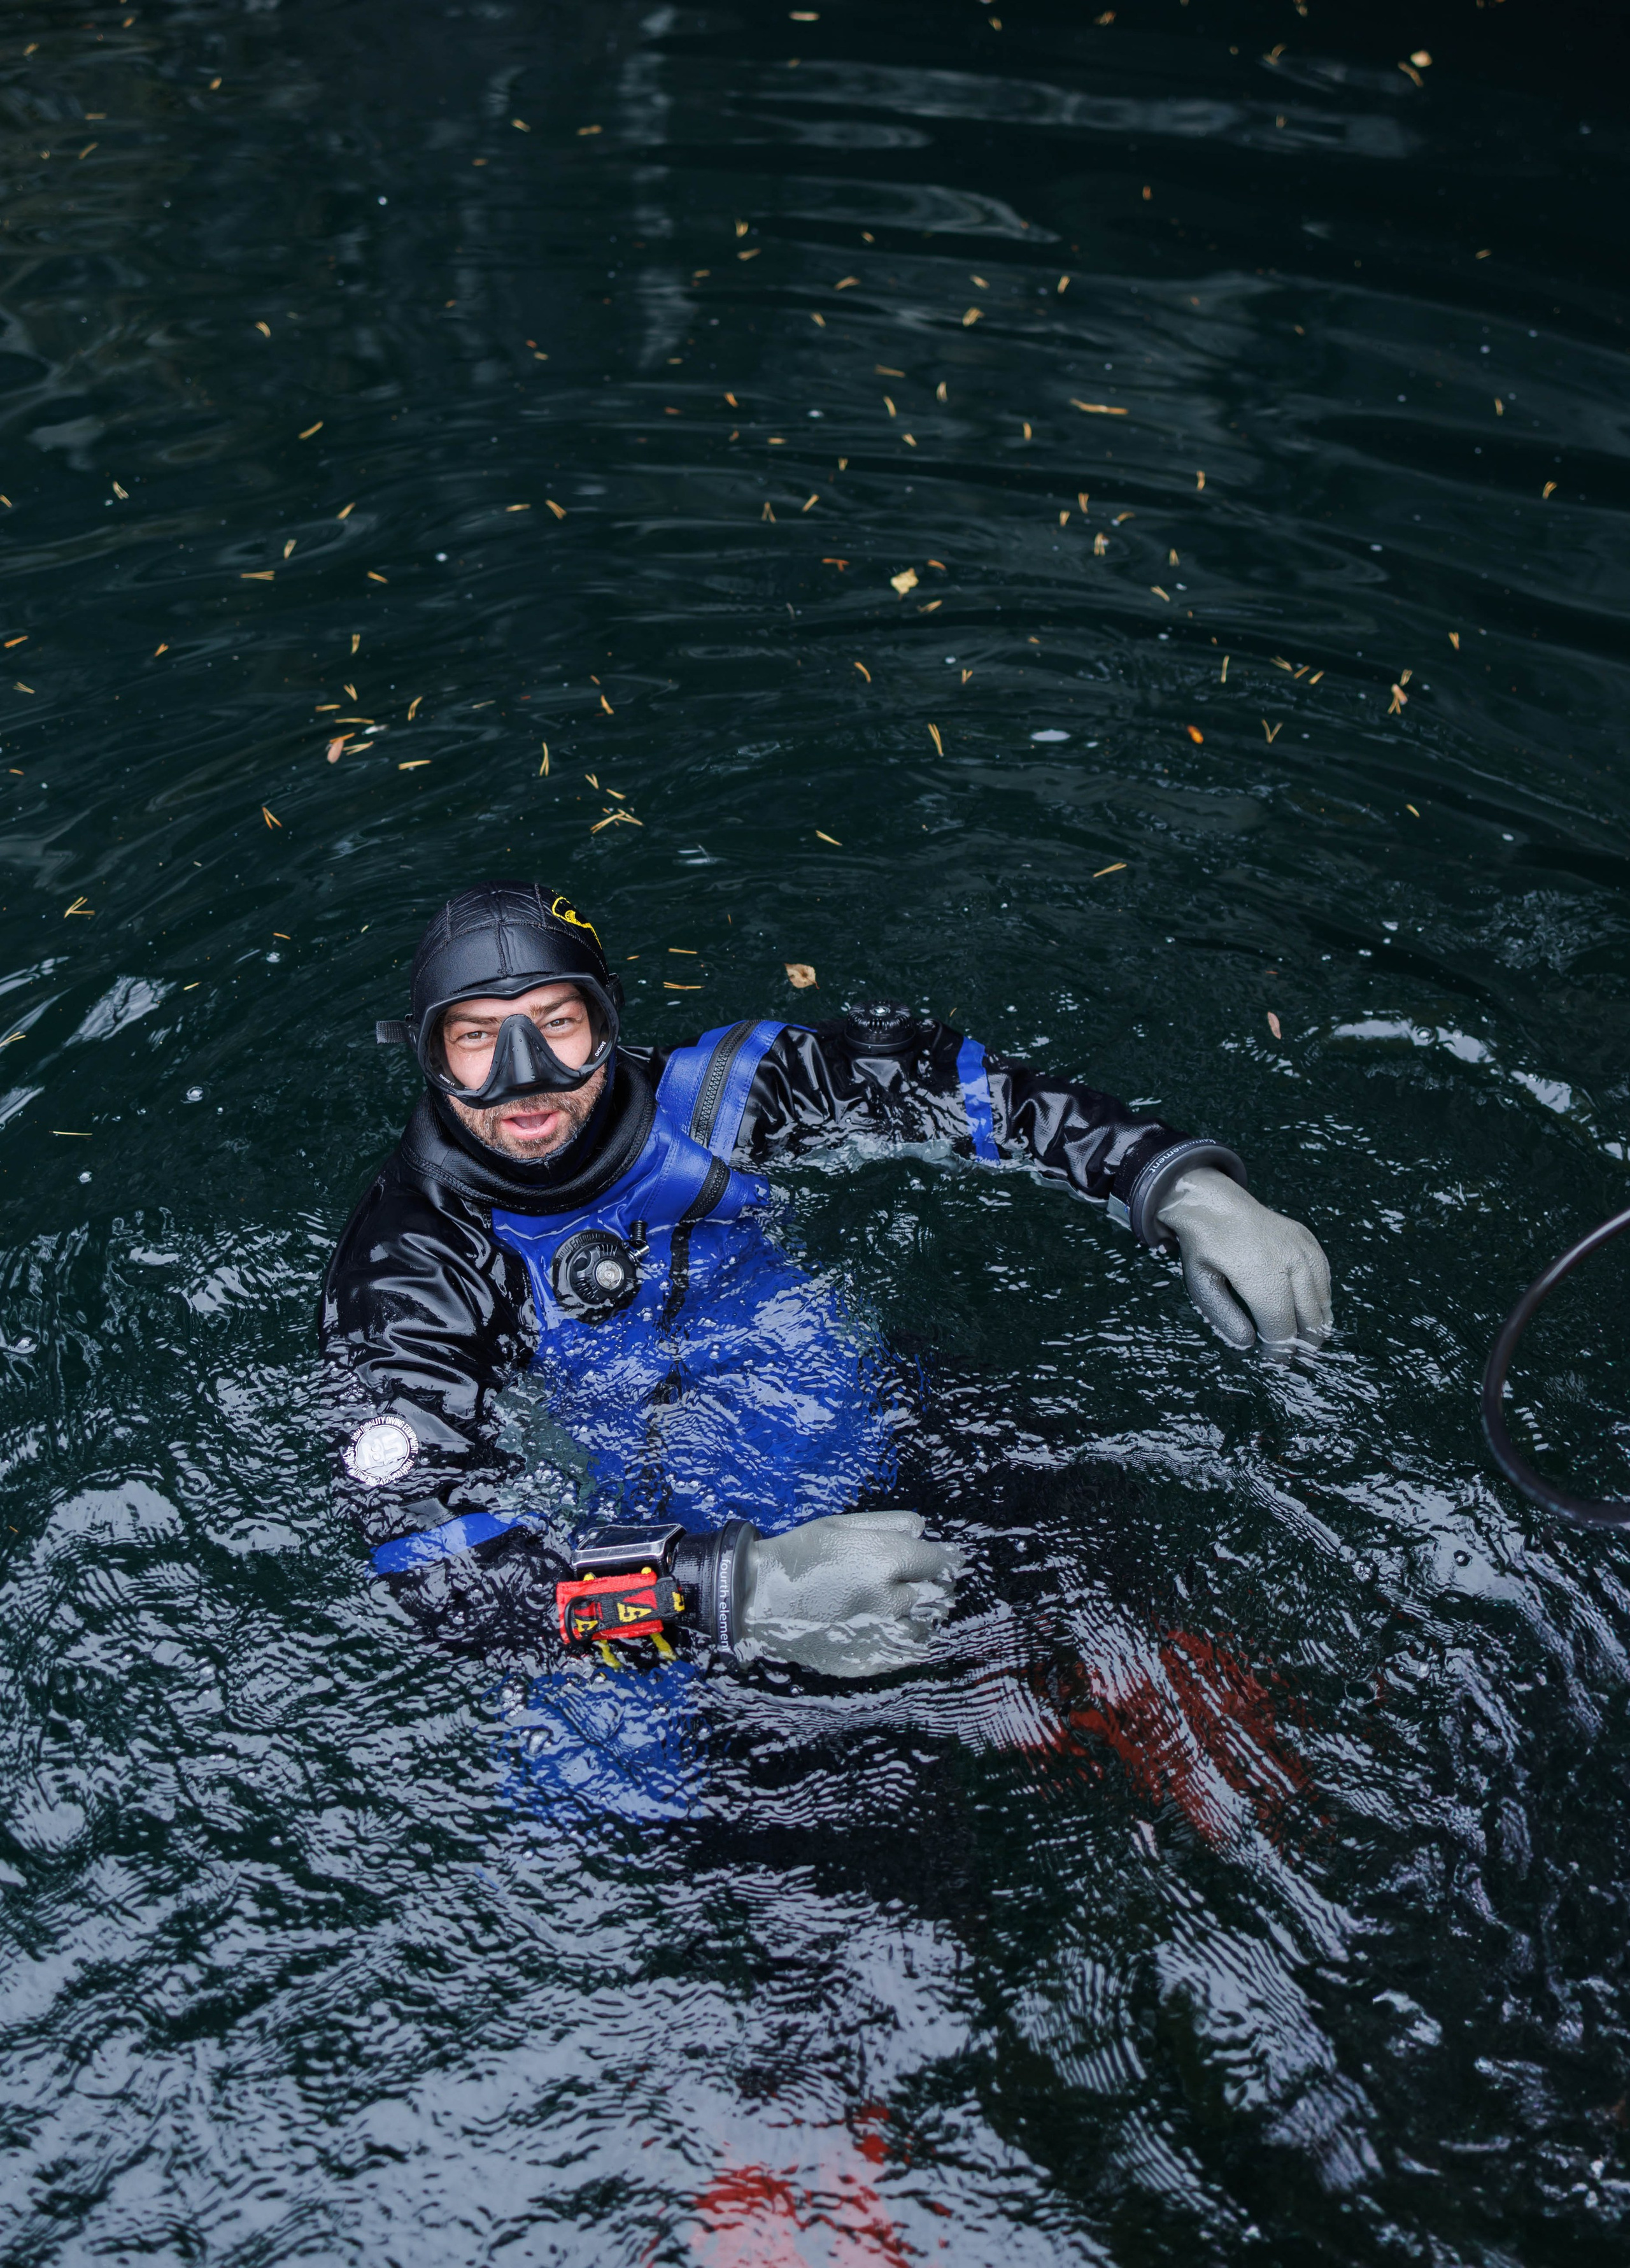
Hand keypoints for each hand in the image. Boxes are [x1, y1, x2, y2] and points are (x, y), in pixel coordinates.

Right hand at [735, 1510, 960, 1677]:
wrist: (759, 1599)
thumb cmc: (801, 1553)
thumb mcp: (842, 1524)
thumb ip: (890, 1523)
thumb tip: (924, 1531)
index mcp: (885, 1561)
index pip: (941, 1562)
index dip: (945, 1558)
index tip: (945, 1557)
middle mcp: (890, 1600)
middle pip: (939, 1595)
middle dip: (934, 1584)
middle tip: (919, 1579)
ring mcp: (880, 1635)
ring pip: (926, 1626)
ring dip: (921, 1614)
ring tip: (899, 1604)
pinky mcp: (869, 1660)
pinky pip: (907, 1652)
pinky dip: (905, 1638)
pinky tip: (886, 1625)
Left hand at [1156, 1167, 1331, 1352]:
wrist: (1215, 1202)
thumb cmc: (1205, 1248)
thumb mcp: (1202, 1284)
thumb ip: (1225, 1317)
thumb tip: (1250, 1343)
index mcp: (1260, 1273)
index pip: (1281, 1325)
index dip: (1280, 1350)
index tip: (1275, 1364)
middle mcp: (1289, 1259)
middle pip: (1309, 1316)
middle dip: (1303, 1343)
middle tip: (1294, 1358)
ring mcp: (1303, 1247)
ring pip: (1322, 1299)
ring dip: (1317, 1324)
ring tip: (1307, 1342)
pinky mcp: (1309, 1239)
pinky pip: (1324, 1277)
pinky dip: (1321, 1298)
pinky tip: (1312, 1311)